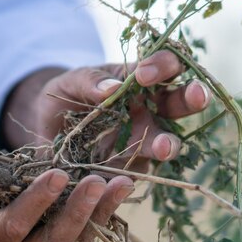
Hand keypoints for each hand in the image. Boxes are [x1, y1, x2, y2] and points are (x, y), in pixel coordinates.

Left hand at [3, 50, 210, 171]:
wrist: (44, 128)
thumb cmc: (65, 96)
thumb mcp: (71, 82)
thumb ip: (89, 81)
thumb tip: (110, 87)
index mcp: (140, 82)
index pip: (166, 67)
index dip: (164, 66)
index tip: (144, 74)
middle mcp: (149, 110)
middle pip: (179, 103)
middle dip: (192, 98)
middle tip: (196, 96)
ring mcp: (141, 140)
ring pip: (165, 141)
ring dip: (168, 143)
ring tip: (164, 147)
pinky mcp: (127, 167)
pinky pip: (137, 171)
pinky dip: (134, 172)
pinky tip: (127, 175)